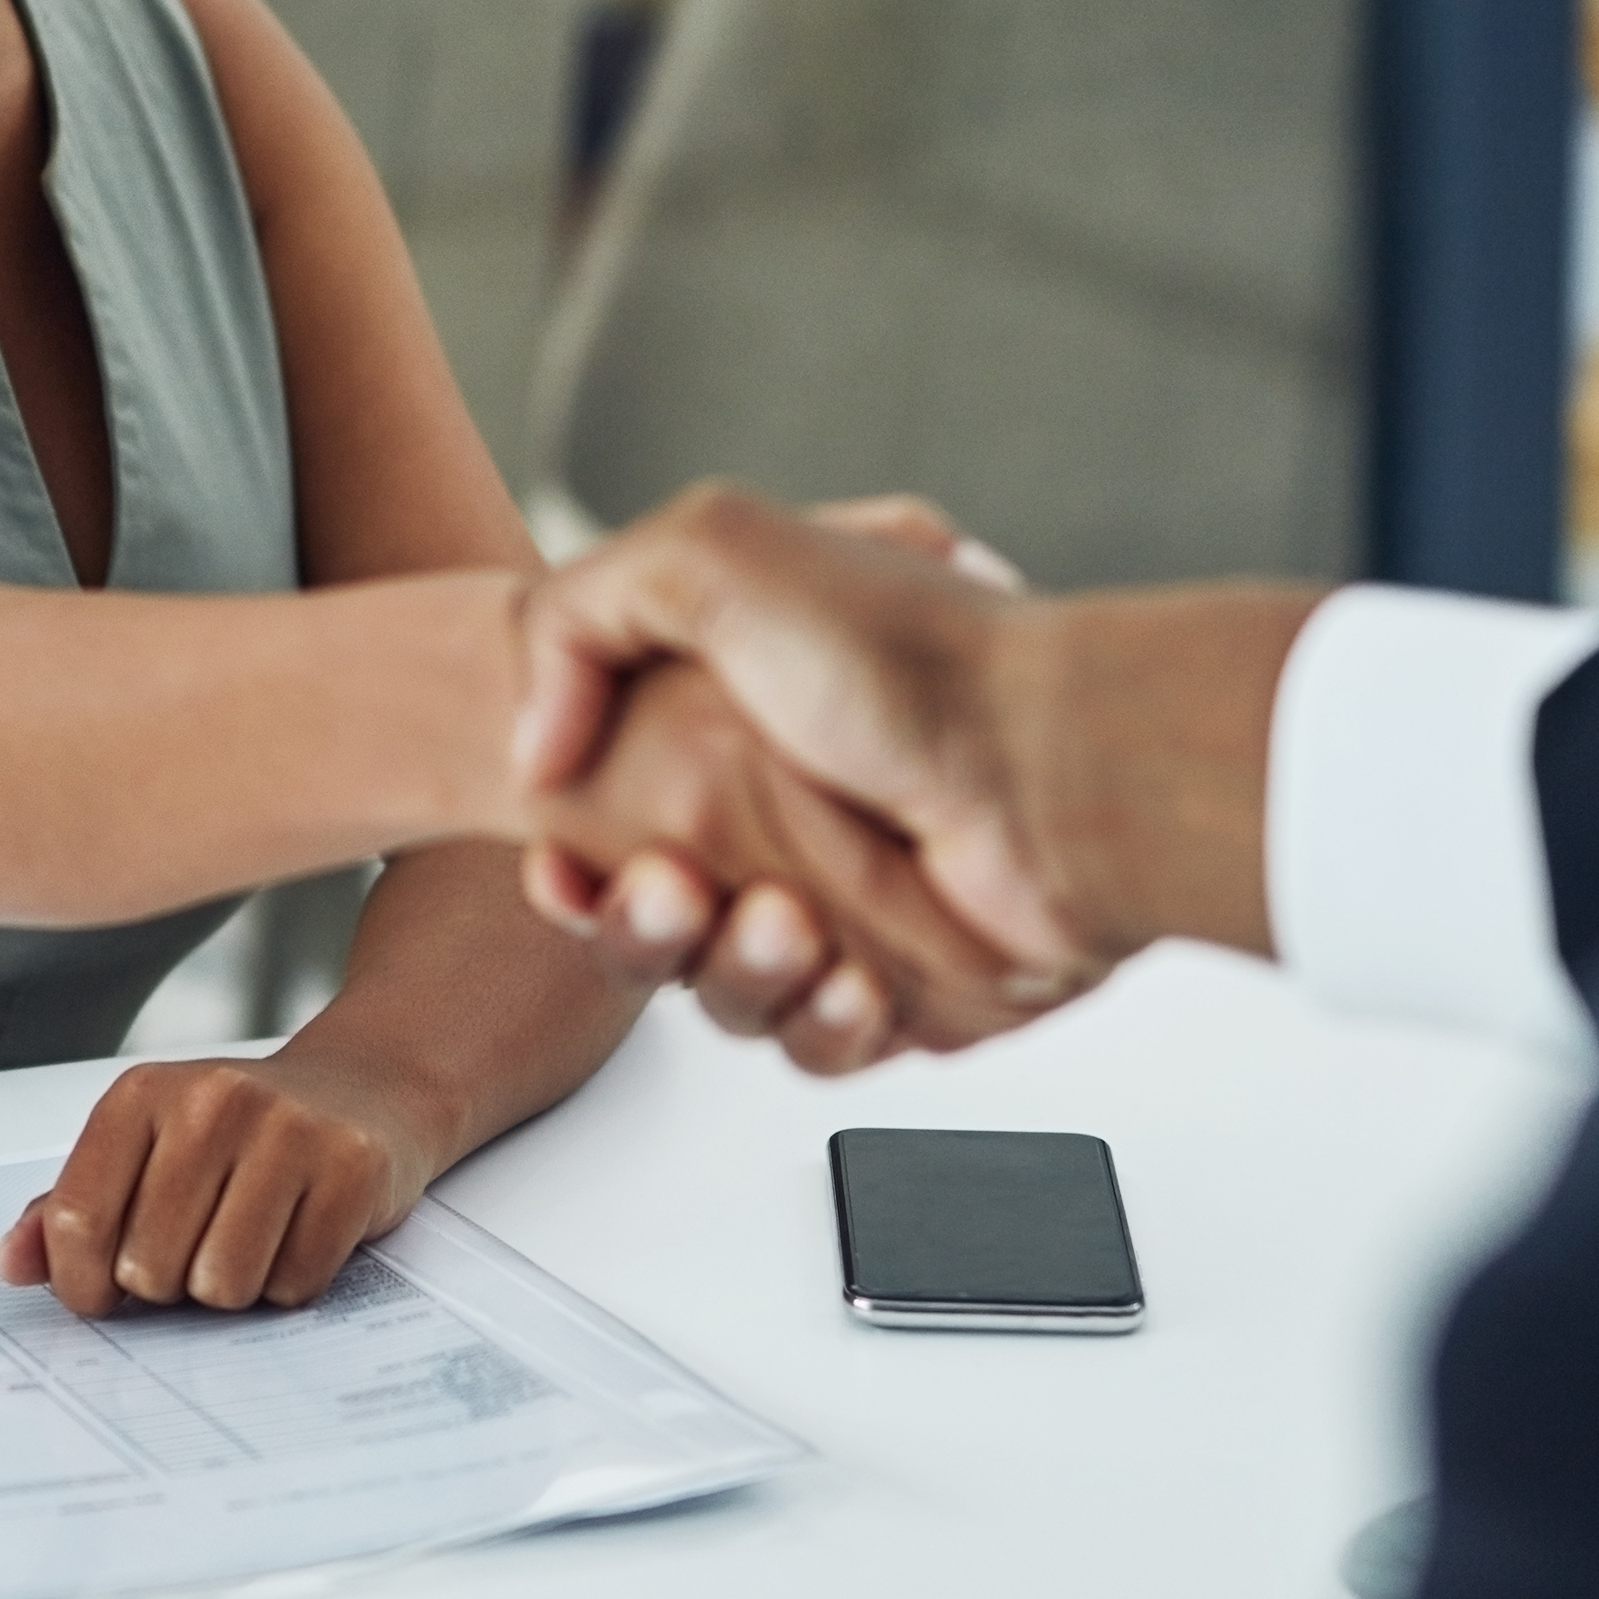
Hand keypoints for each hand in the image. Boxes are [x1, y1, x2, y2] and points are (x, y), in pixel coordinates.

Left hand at [0, 1032, 454, 1313]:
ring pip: (222, 1285)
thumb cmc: (238, 1137)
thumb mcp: (146, 1153)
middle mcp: (210, 1100)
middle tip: (200, 1247)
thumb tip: (11, 1265)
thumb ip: (71, 1210)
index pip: (78, 1221)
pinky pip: (295, 1284)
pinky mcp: (350, 1165)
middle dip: (172, 1285)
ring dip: (233, 1290)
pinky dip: (292, 1282)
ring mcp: (285, 1128)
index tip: (104, 1293)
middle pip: (150, 1267)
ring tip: (250, 1241)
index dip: (84, 1284)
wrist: (362, 1089)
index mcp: (140, 1096)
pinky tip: (298, 1234)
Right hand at [529, 656, 1071, 1073]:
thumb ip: (574, 621)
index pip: (601, 815)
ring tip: (788, 923)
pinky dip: (822, 1020)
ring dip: (732, 970)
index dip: (569, 857)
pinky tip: (851, 974)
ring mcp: (841, 907)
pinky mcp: (897, 990)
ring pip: (723, 991)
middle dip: (642, 920)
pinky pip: (815, 1043)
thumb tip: (536, 752)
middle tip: (679, 890)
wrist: (1062, 774)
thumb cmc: (912, 661)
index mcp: (728, 724)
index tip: (565, 863)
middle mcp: (781, 816)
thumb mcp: (708, 556)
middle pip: (650, 917)